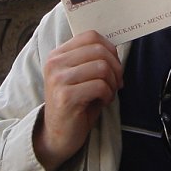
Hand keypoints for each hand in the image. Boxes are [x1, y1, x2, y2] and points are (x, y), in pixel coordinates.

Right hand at [33, 30, 122, 170]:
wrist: (58, 135)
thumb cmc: (75, 104)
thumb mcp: (81, 76)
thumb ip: (92, 59)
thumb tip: (115, 49)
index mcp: (58, 54)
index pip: (91, 36)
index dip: (110, 49)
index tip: (114, 66)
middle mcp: (55, 63)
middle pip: (99, 50)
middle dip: (116, 67)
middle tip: (116, 83)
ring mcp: (58, 79)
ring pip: (101, 67)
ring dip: (112, 83)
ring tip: (108, 93)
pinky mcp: (65, 96)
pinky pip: (99, 86)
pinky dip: (108, 94)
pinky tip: (103, 102)